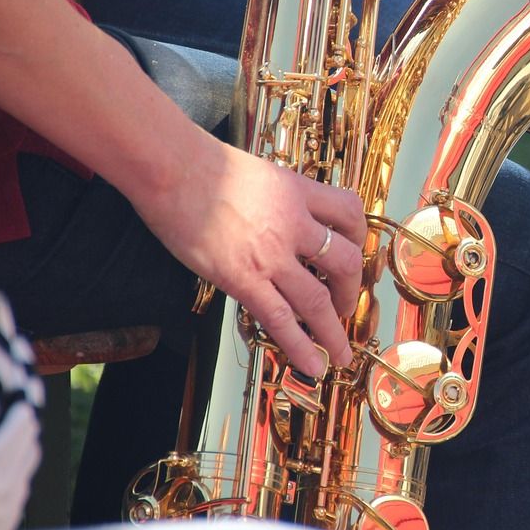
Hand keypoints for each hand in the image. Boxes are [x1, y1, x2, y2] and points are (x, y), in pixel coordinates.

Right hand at [132, 132, 368, 376]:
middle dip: (353, 290)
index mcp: (299, 192)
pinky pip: (279, 319)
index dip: (358, 236)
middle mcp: (294, 224)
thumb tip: (282, 214)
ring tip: (339, 352)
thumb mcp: (260, 172)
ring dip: (333, 330)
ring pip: (318, 300)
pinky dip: (300, 346)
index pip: (349, 212)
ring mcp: (271, 254)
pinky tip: (312, 364)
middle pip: (346, 262)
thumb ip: (279, 195)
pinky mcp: (243, 278)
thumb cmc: (204, 165)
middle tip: (349, 306)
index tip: (356, 252)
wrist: (171, 168)